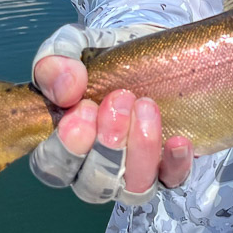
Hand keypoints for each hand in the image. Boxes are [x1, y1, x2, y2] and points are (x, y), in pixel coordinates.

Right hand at [32, 55, 193, 198]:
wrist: (150, 53)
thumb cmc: (103, 57)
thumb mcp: (74, 45)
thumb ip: (56, 58)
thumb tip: (66, 90)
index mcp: (62, 145)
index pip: (53, 167)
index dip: (67, 147)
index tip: (85, 108)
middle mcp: (94, 168)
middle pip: (93, 183)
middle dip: (107, 144)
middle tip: (121, 98)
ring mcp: (132, 172)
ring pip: (132, 187)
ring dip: (140, 150)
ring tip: (147, 107)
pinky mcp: (167, 168)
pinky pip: (172, 180)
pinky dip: (175, 163)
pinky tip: (179, 140)